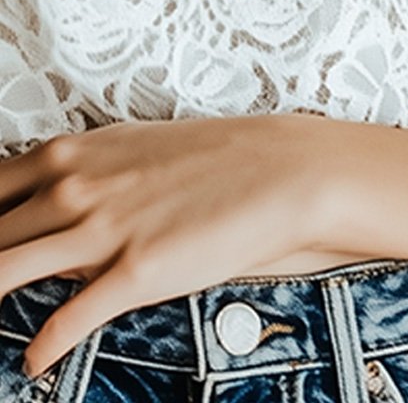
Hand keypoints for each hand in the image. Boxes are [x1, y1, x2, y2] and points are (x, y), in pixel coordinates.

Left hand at [0, 113, 334, 377]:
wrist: (278, 170)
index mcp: (71, 154)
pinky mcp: (134, 273)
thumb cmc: (212, 157)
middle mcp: (75, 188)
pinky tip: (36, 361)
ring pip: (2, 273)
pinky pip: (66, 321)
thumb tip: (42, 209)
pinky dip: (42, 348)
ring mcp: (102, 230)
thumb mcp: (131, 148)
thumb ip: (79, 175)